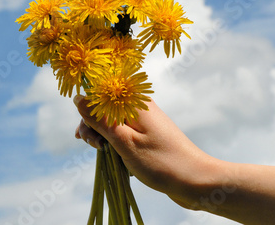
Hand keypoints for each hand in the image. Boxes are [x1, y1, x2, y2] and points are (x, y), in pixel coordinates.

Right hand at [74, 94, 218, 208]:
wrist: (196, 180)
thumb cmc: (162, 162)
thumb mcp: (124, 142)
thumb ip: (100, 119)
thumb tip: (78, 98)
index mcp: (134, 101)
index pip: (99, 94)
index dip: (86, 112)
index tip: (84, 135)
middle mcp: (138, 106)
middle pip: (104, 108)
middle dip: (93, 127)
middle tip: (96, 148)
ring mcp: (143, 120)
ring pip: (112, 122)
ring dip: (103, 137)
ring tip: (105, 154)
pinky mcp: (146, 133)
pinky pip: (122, 132)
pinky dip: (115, 143)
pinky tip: (114, 156)